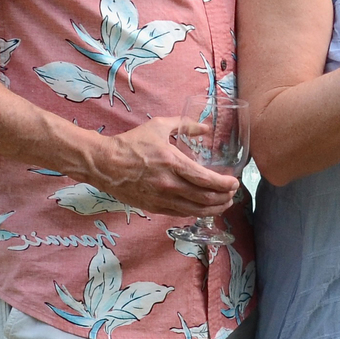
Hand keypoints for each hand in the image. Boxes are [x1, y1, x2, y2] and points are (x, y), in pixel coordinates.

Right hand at [83, 116, 239, 217]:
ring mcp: (162, 198)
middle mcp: (170, 184)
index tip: (235, 183)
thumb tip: (205, 127)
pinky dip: (196, 212)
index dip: (224, 184)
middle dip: (224, 197)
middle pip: (205, 198)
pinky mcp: (154, 207)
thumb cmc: (131, 143)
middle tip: (233, 194)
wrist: (104, 164)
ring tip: (224, 204)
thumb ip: (185, 125)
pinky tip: (203, 208)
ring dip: (214, 208)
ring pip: (195, 210)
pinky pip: (180, 213)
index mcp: (173, 163)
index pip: (206, 180)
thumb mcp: (159, 126)